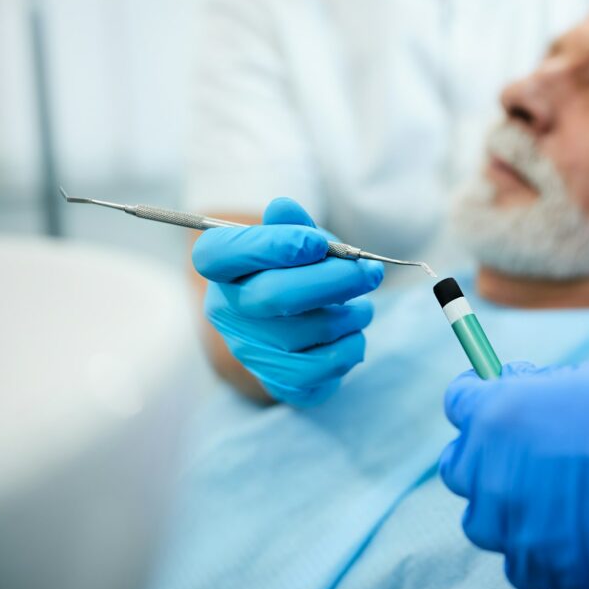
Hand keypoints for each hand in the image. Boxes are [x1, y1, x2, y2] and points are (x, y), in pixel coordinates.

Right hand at [192, 198, 382, 407]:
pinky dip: (353, 345)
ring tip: (360, 305)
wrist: (298, 330)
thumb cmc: (298, 273)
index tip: (316, 243)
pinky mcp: (279, 381)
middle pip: (275, 296)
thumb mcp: (298, 241)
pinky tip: (353, 333)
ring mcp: (250, 350)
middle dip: (335, 281)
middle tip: (370, 272)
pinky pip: (325, 367)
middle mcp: (226, 311)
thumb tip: (283, 207)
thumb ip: (295, 226)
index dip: (272, 245)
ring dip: (352, 315)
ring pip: (310, 332)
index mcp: (221, 269)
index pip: (218, 254)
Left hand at [439, 328, 588, 588]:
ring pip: (488, 524)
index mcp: (500, 415)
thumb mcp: (587, 378)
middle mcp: (497, 476)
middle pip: (463, 470)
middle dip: (490, 456)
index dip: (481, 400)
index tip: (499, 402)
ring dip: (511, 507)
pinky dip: (542, 547)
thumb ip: (538, 395)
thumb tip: (516, 396)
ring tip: (557, 494)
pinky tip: (578, 528)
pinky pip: (524, 564)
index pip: (460, 405)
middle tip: (530, 453)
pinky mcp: (557, 573)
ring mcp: (525, 531)